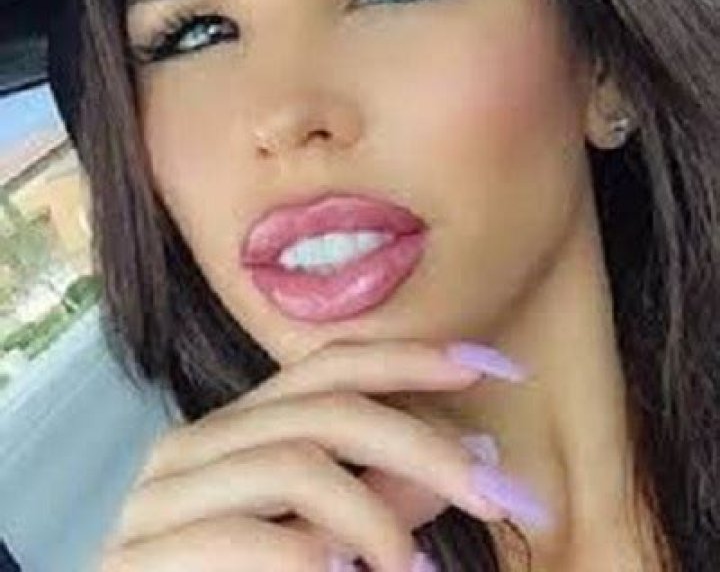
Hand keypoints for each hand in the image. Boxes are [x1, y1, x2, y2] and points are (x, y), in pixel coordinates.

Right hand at [97, 339, 530, 571]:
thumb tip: (474, 452)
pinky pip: (237, 535)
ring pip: (291, 463)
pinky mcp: (136, 557)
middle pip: (324, 407)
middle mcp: (194, 444)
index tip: (491, 366)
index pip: (330, 365)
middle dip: (421, 443)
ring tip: (417, 566)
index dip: (411, 358)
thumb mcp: (334, 537)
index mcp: (236, 429)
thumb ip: (386, 496)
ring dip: (372, 516)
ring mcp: (158, 497)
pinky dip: (305, 556)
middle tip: (494, 488)